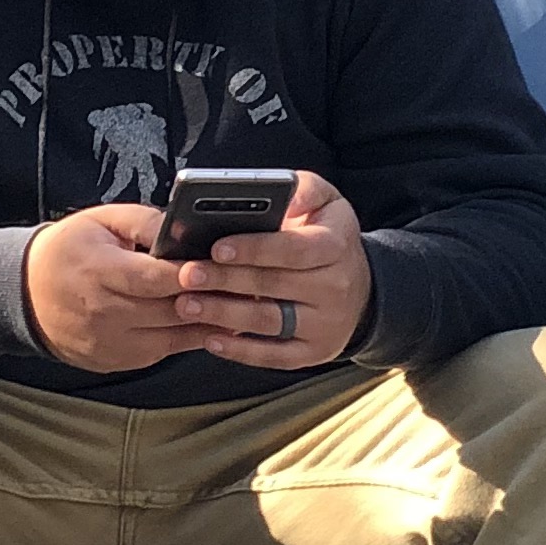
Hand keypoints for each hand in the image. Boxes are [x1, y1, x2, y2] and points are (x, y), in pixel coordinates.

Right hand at [23, 203, 232, 373]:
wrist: (26, 296)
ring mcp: (112, 342)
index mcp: (97, 271)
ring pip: (175, 335)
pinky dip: (194, 337)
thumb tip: (186, 227)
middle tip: (252, 286)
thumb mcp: (98, 221)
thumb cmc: (68, 250)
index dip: (189, 275)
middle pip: (170, 310)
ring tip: (246, 305)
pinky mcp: (120, 361)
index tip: (221, 266)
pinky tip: (218, 322)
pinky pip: (167, 350)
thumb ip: (143, 221)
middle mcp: (104, 311)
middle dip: (213, 299)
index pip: (152, 278)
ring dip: (212, 321)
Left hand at [168, 171, 368, 372]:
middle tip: (185, 275)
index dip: (255, 248)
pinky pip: (276, 357)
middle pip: (274, 285)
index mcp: (336, 245)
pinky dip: (241, 351)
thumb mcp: (326, 201)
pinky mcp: (315, 352)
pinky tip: (209, 339)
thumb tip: (285, 195)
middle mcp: (335, 287)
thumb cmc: (324, 234)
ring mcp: (327, 324)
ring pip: (269, 322)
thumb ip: (303, 188)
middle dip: (225, 280)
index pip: (294, 249)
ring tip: (185, 305)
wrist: (360, 286)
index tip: (217, 247)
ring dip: (224, 315)